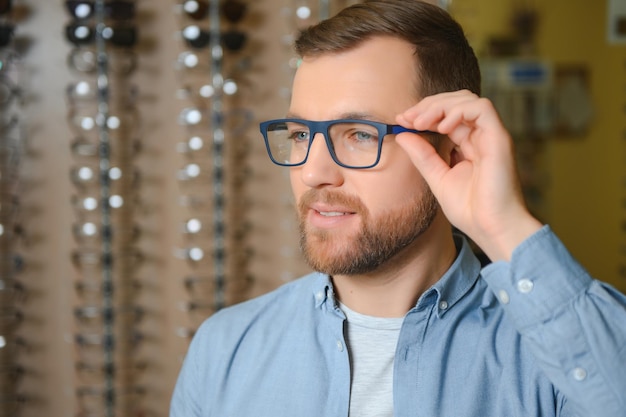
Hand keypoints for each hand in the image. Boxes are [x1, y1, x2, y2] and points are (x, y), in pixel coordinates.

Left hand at [395, 90, 541, 260]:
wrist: (492, 229)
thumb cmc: (471, 210)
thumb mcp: (437, 178)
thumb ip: (422, 156)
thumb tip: (402, 134)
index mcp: (468, 145)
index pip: (446, 115)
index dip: (423, 113)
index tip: (402, 121)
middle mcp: (481, 136)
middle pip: (456, 101)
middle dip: (428, 105)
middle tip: (407, 118)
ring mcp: (491, 136)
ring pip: (467, 99)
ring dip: (440, 105)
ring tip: (421, 122)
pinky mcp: (500, 138)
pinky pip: (481, 108)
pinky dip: (458, 111)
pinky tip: (442, 126)